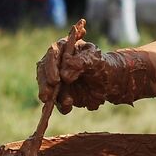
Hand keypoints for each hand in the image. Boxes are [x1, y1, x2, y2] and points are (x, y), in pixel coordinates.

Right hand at [36, 37, 155, 112]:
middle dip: (45, 84)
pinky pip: (57, 101)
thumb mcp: (95, 59)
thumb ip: (81, 63)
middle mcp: (56, 63)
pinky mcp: (61, 93)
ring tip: (67, 102)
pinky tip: (68, 106)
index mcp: (64, 48)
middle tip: (47, 95)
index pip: (52, 53)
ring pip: (47, 87)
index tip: (56, 79)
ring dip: (53, 96)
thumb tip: (65, 74)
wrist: (111, 82)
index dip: (51, 66)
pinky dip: (61, 105)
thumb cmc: (102, 65)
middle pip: (43, 71)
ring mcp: (57, 79)